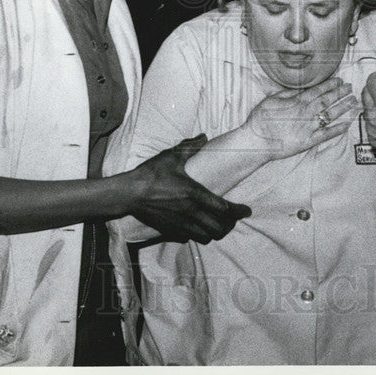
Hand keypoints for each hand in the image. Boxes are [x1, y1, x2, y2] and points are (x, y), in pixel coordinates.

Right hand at [126, 134, 251, 244]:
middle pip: (219, 228)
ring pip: (206, 237)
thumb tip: (203, 136)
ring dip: (215, 231)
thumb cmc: (151, 173)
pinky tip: (196, 226)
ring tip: (218, 224)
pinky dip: (197, 234)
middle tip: (233, 218)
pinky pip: (189, 238)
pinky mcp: (169, 230)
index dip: (239, 211)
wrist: (129, 193)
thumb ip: (190, 146)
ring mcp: (180, 224)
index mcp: (195, 194)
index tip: (247, 210)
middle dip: (229, 225)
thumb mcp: (172, 156)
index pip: (225, 209)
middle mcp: (190, 212)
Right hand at [242, 76, 356, 159]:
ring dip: (343, 108)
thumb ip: (286, 94)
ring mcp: (308, 127)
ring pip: (330, 115)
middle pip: (327, 100)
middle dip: (340, 93)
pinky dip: (337, 129)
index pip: (317, 91)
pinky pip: (326, 134)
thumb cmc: (260, 120)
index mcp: (297, 102)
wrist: (256, 140)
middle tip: (350, 87)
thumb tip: (298, 89)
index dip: (330, 85)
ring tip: (353, 102)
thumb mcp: (271, 100)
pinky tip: (347, 124)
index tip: (339, 80)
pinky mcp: (308, 141)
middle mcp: (305, 113)